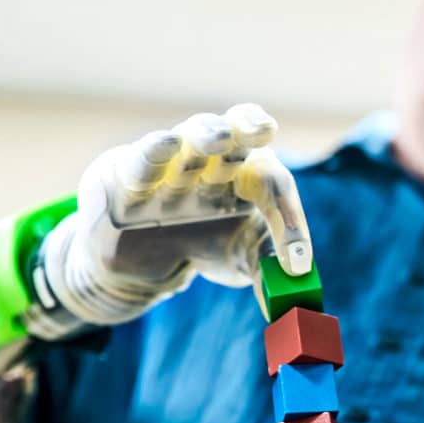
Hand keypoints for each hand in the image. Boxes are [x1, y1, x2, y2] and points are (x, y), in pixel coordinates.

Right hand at [25, 104, 311, 338]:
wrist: (144, 268)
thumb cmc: (204, 247)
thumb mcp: (241, 259)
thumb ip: (269, 271)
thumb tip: (296, 293)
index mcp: (248, 174)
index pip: (273, 182)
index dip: (288, 218)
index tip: (296, 263)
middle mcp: (214, 159)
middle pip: (236, 135)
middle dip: (249, 129)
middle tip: (264, 130)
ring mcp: (172, 162)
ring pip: (191, 135)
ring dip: (206, 134)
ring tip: (221, 136)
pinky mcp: (126, 173)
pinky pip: (142, 159)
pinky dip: (154, 152)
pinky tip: (167, 146)